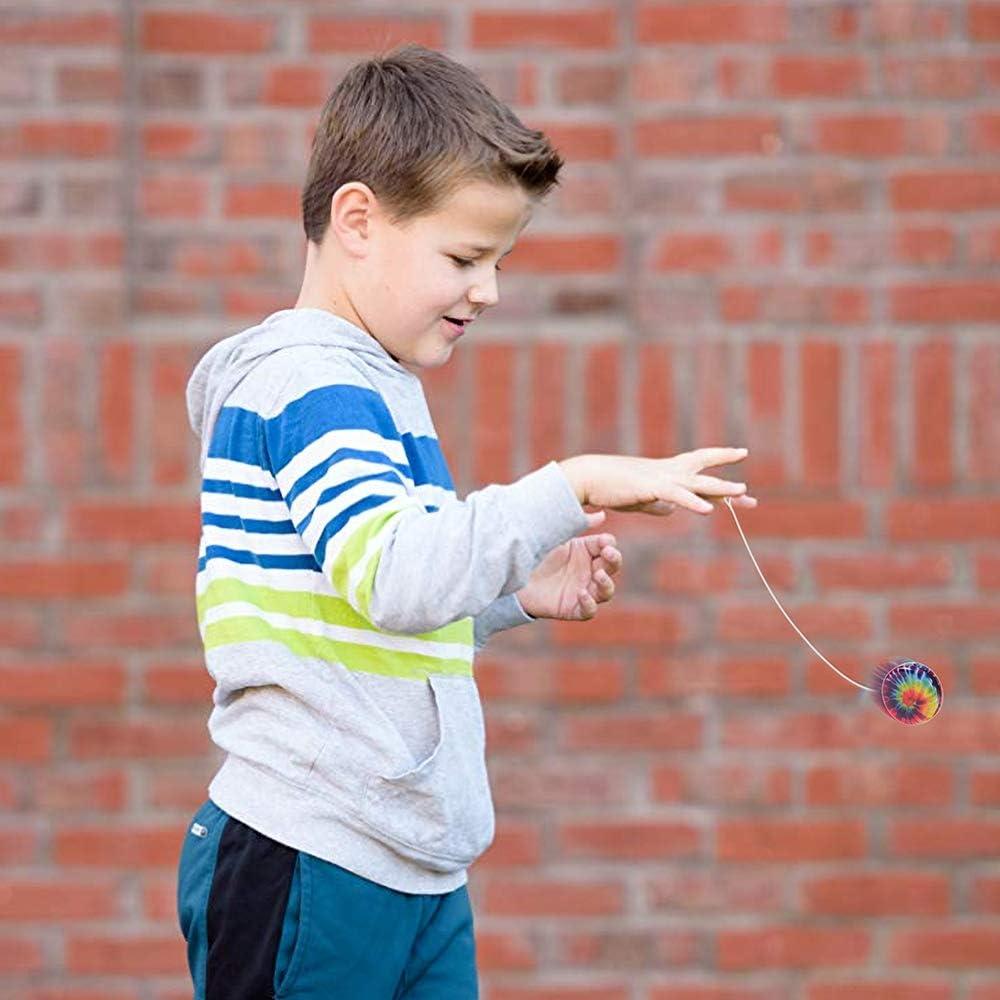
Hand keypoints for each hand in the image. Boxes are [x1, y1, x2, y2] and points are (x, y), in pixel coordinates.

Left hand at [516, 511, 621, 620]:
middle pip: (612, 567)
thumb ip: (576, 525)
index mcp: (586, 552)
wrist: (512, 575)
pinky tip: (582, 594)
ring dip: (606, 583)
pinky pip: (589, 610)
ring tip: (598, 575)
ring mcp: (583, 590)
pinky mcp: (573, 608)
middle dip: (614, 560)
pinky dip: (589, 603)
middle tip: (608, 554)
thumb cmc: (534, 552)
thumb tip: (601, 514)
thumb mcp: (555, 537)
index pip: (608, 547)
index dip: (609, 544)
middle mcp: (588, 571)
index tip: (605, 542)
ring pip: (606, 591)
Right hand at [559, 447, 757, 516]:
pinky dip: (692, 502)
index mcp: (667, 473)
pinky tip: (707, 510)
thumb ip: (658, 504)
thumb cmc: (611, 487)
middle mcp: (669, 471)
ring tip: (742, 492)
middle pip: (705, 477)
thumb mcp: (641, 500)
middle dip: (728, 487)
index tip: (741, 482)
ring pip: (697, 483)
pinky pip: (676, 495)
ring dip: (720, 488)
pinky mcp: (651, 487)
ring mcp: (661, 477)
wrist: (589, 476)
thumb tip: (672, 510)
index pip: (700, 475)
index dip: (721, 476)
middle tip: (750, 497)